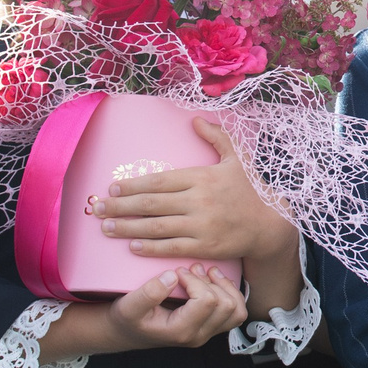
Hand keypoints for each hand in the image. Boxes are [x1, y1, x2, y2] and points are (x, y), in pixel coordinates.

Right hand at [86, 266, 251, 353]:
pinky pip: (235, 313)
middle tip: (193, 269)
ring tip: (207, 273)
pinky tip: (214, 282)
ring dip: (225, 287)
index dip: (196, 280)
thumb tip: (173, 277)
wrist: (128, 332)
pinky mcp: (211, 327)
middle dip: (212, 282)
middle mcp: (198, 335)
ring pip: (236, 311)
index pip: (207, 301)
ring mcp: (207, 333)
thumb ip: (148, 293)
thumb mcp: (129, 306)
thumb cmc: (128, 319)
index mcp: (181, 331)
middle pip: (226, 305)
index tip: (179, 271)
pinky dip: (230, 294)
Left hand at [94, 120, 297, 266]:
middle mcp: (199, 201)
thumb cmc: (251, 190)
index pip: (159, 181)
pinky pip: (172, 248)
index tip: (111, 188)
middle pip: (151, 204)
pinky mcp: (205, 247)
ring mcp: (202, 226)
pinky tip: (132, 246)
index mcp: (202, 177)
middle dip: (120, 207)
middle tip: (96, 208)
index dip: (132, 185)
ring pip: (156, 227)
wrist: (270, 225)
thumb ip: (217, 138)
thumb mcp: (237, 159)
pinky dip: (150, 248)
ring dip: (128, 228)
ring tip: (106, 228)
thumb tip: (195, 120)